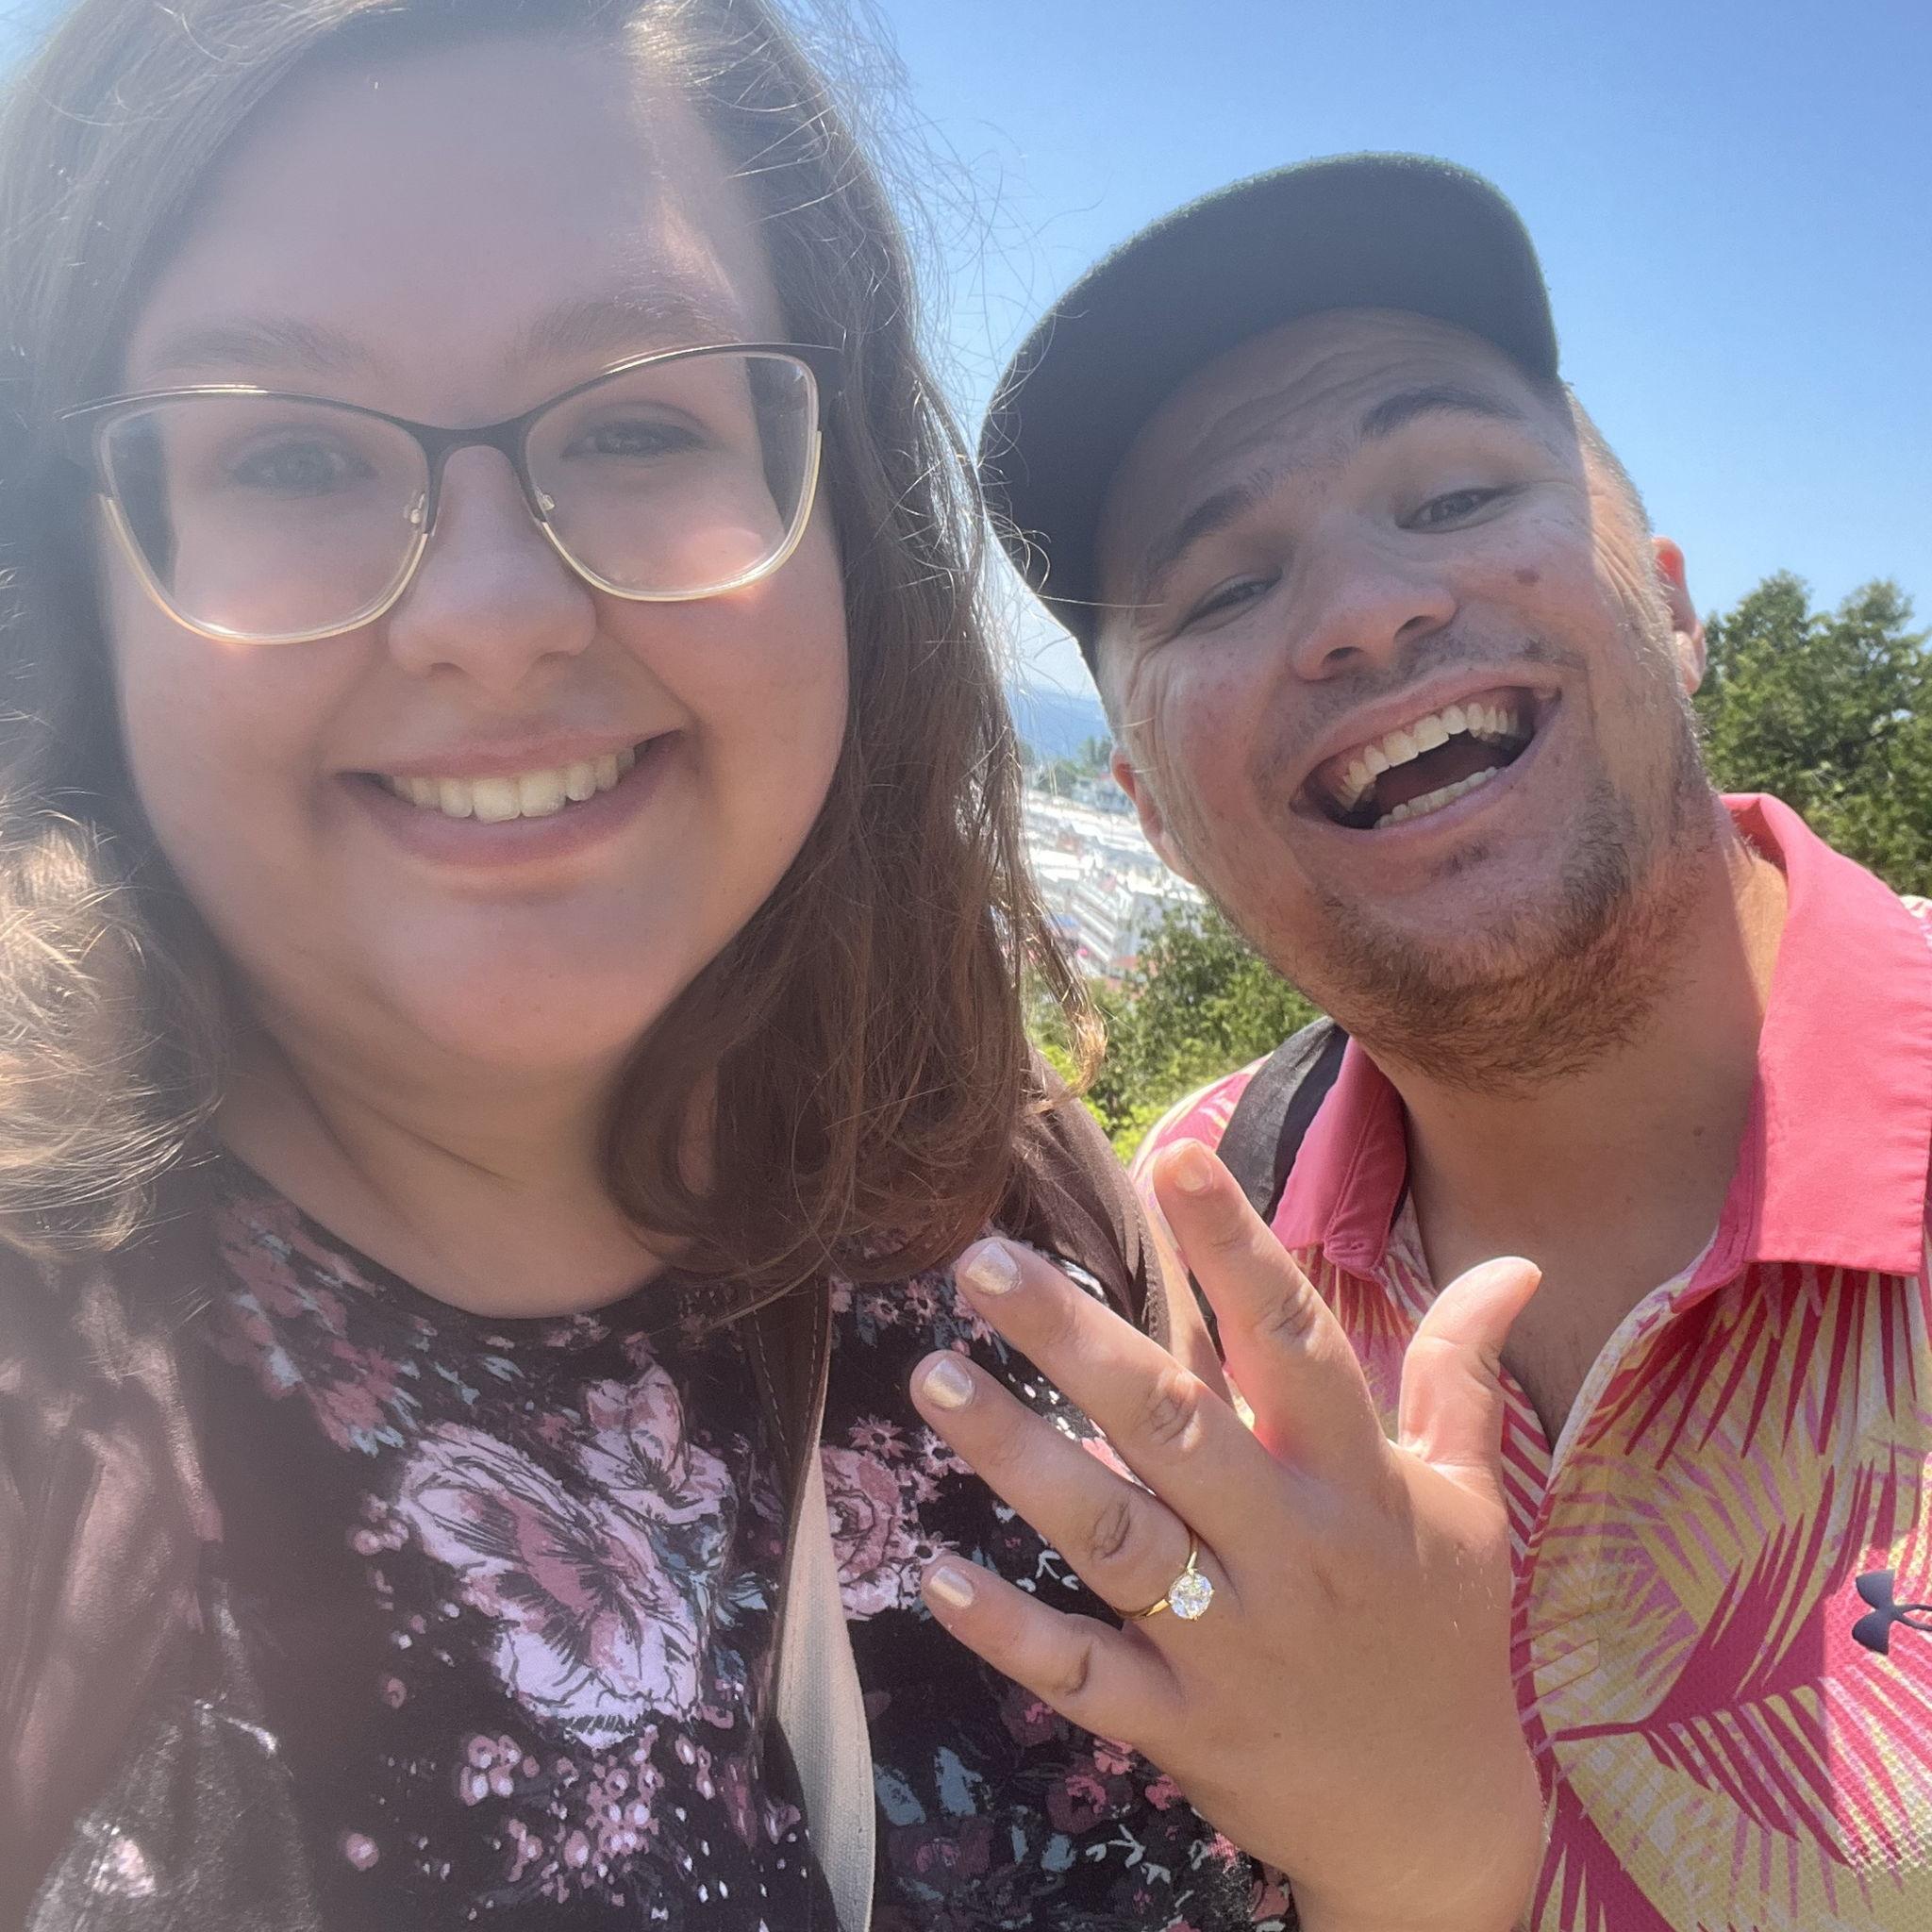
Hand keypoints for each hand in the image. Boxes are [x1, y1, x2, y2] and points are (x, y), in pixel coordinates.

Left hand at [907, 1138, 1543, 1931]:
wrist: (1440, 1832)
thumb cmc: (1443, 1634)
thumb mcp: (1469, 1498)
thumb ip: (1462, 1371)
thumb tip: (1515, 1259)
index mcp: (1356, 1483)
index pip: (1295, 1343)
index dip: (1238, 1250)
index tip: (1173, 1157)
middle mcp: (1289, 1550)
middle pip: (1175, 1428)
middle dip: (1075, 1341)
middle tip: (980, 1262)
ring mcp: (1230, 1643)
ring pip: (1115, 1538)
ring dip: (1020, 1458)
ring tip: (934, 1377)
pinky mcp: (1181, 1725)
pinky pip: (1085, 1673)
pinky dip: (1012, 1629)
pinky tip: (938, 1570)